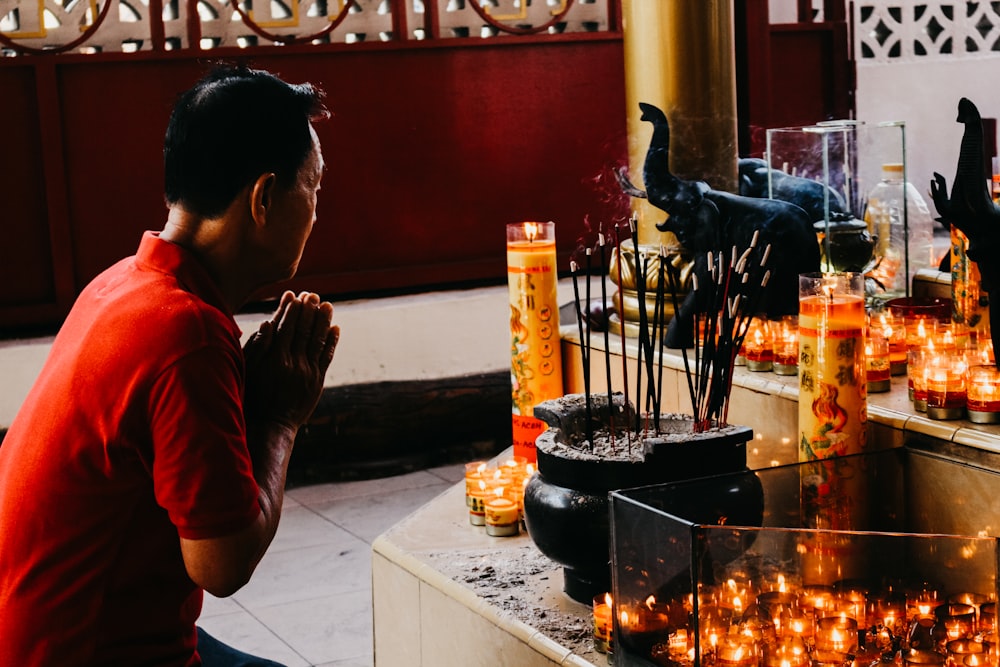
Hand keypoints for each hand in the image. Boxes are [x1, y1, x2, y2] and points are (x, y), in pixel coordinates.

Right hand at [243, 290, 338, 431]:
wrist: (271, 426)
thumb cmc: (254, 397)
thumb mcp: (248, 372)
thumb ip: (257, 347)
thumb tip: (266, 323)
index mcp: (275, 358)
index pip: (285, 327)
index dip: (291, 310)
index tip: (294, 295)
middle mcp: (293, 363)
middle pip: (303, 330)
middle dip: (309, 310)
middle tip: (313, 294)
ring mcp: (307, 372)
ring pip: (317, 340)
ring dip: (323, 321)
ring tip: (327, 305)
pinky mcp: (317, 381)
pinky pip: (326, 357)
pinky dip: (331, 342)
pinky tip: (335, 328)